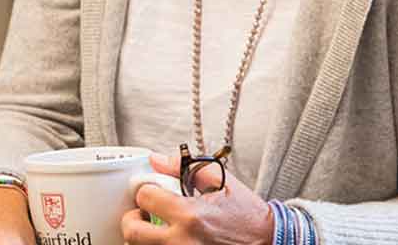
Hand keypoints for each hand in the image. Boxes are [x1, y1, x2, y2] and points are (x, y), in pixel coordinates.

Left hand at [121, 153, 274, 244]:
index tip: (153, 190)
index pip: (146, 198)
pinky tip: (167, 237)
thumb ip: (188, 169)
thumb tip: (158, 160)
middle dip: (133, 218)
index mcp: (190, 215)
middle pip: (131, 231)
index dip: (147, 190)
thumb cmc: (247, 215)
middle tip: (143, 212)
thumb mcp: (222, 183)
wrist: (265, 241)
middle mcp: (181, 241)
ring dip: (141, 235)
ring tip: (155, 227)